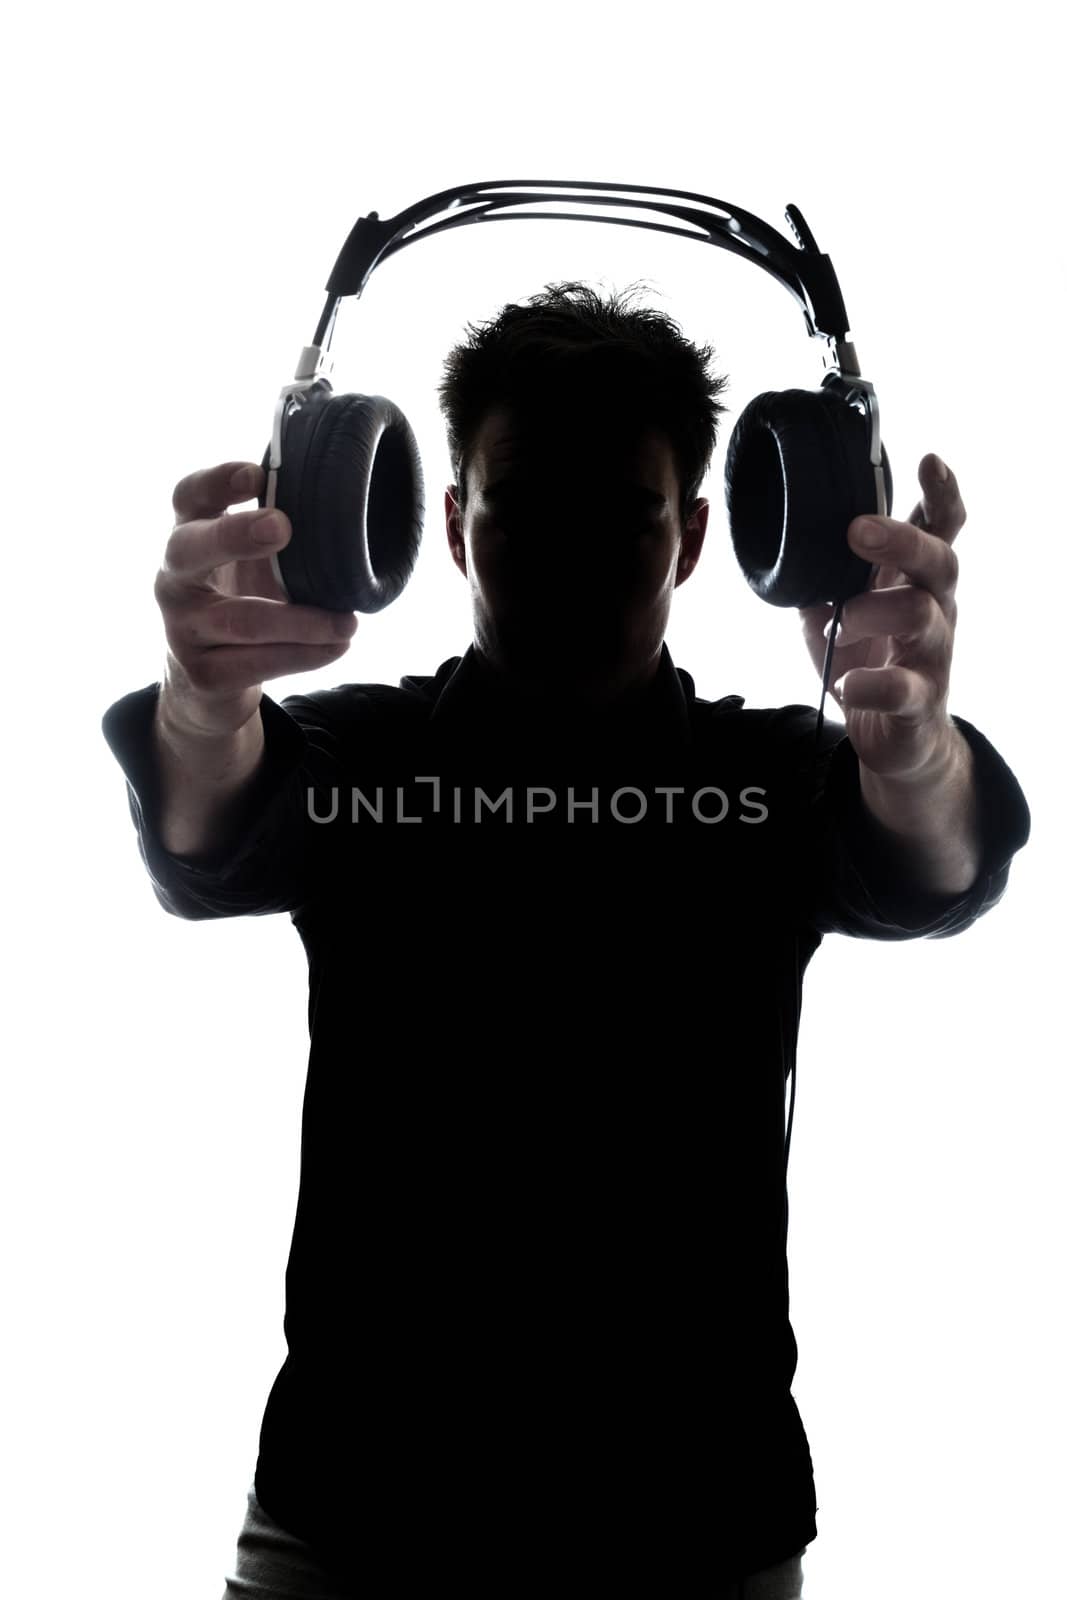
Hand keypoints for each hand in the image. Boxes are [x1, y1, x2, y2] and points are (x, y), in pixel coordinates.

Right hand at [154, 460, 358, 735]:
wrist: (208, 684)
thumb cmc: (240, 601)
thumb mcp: (251, 562)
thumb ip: (276, 532)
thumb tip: (341, 499)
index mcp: (188, 537)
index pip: (188, 497)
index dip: (216, 482)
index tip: (256, 474)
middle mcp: (173, 580)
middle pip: (189, 550)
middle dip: (235, 535)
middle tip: (283, 527)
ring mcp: (181, 629)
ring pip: (242, 620)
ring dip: (302, 620)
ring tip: (347, 622)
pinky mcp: (204, 674)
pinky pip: (259, 663)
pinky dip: (304, 655)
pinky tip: (337, 646)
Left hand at [797, 454, 965, 779]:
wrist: (900, 740)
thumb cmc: (870, 661)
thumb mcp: (838, 610)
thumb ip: (821, 575)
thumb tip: (780, 537)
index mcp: (915, 580)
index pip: (941, 528)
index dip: (940, 494)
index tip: (927, 460)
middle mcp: (935, 609)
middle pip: (940, 559)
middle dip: (900, 539)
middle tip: (857, 530)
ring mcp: (932, 654)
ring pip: (921, 614)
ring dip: (868, 612)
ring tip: (836, 625)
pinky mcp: (920, 701)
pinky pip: (902, 687)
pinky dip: (869, 683)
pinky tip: (848, 683)